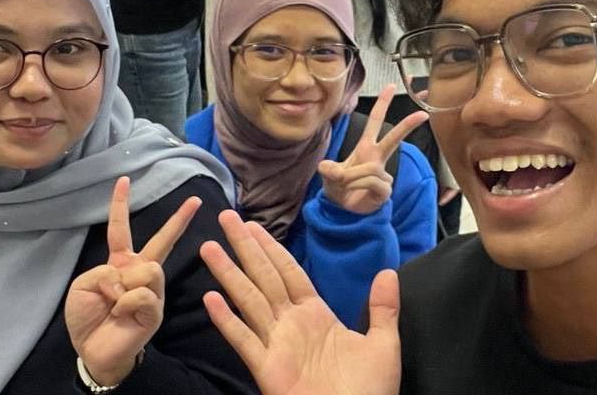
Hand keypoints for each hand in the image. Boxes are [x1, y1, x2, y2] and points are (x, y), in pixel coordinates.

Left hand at [65, 177, 201, 385]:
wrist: (93, 352)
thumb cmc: (88, 319)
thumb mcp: (82, 287)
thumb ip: (103, 272)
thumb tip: (128, 276)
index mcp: (121, 263)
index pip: (121, 229)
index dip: (120, 204)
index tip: (124, 179)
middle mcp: (141, 272)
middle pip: (162, 240)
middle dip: (179, 219)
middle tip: (196, 200)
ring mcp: (152, 290)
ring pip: (147, 269)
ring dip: (122, 287)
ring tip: (115, 305)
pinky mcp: (156, 309)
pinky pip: (141, 293)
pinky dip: (125, 303)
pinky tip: (122, 316)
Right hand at [201, 211, 400, 394]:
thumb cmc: (370, 390)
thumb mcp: (384, 343)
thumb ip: (383, 308)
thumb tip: (387, 271)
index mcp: (317, 315)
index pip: (289, 273)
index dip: (271, 248)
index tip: (254, 225)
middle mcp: (292, 325)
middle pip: (264, 277)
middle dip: (245, 248)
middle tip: (226, 217)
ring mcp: (277, 345)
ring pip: (249, 300)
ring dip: (229, 273)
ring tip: (209, 247)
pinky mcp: (267, 369)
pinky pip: (245, 340)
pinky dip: (227, 320)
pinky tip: (211, 299)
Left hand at [319, 84, 428, 214]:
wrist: (344, 212)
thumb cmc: (339, 188)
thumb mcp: (328, 176)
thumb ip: (328, 170)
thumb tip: (328, 167)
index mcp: (365, 148)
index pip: (375, 122)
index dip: (382, 103)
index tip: (391, 85)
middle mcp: (377, 158)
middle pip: (394, 138)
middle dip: (407, 125)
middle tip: (422, 114)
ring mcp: (383, 174)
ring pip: (370, 168)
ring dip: (351, 176)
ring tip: (344, 184)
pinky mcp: (385, 189)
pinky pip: (371, 181)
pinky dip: (357, 185)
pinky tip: (356, 192)